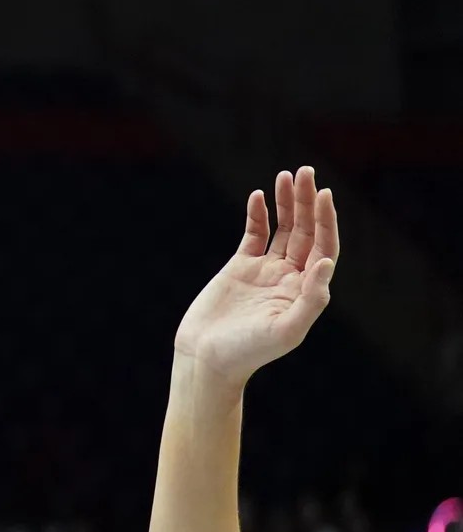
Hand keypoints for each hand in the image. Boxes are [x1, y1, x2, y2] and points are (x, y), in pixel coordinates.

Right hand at [174, 167, 338, 383]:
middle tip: (306, 172)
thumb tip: (324, 262)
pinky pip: (253, 235)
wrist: (207, 359)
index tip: (323, 195)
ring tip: (286, 175)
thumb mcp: (286, 331)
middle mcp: (289, 277)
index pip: (322, 246)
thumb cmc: (247, 352)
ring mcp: (265, 271)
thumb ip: (311, 298)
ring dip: (286, 202)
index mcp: (305, 289)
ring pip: (282, 228)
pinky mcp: (240, 268)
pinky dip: (257, 215)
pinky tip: (258, 196)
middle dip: (307, 201)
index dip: (325, 220)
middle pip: (305, 231)